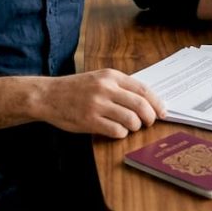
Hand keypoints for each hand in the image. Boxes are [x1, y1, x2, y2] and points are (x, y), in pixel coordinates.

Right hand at [35, 69, 165, 137]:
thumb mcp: (99, 78)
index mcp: (111, 76)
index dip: (157, 103)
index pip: (143, 89)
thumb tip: (147, 101)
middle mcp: (105, 88)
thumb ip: (120, 86)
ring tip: (129, 127)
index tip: (163, 112)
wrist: (48, 96)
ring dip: (134, 127)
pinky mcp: (89, 121)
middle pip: (140, 105)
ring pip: (131, 120)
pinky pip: (116, 131)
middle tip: (149, 123)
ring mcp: (97, 105)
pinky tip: (116, 131)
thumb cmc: (76, 89)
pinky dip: (121, 134)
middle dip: (150, 117)